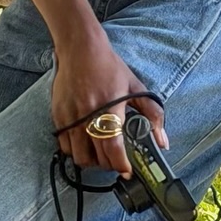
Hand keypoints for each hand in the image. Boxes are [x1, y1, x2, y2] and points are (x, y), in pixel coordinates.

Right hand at [52, 30, 166, 178]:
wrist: (80, 49)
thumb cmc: (109, 67)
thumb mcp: (135, 87)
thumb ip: (152, 114)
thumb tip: (162, 141)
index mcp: (109, 108)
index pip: (113, 147)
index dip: (120, 164)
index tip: (126, 172)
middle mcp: (88, 115)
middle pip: (96, 156)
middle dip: (109, 165)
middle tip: (116, 162)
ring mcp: (70, 117)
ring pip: (78, 156)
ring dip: (91, 161)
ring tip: (100, 156)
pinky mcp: (58, 116)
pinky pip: (65, 145)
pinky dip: (75, 151)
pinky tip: (85, 144)